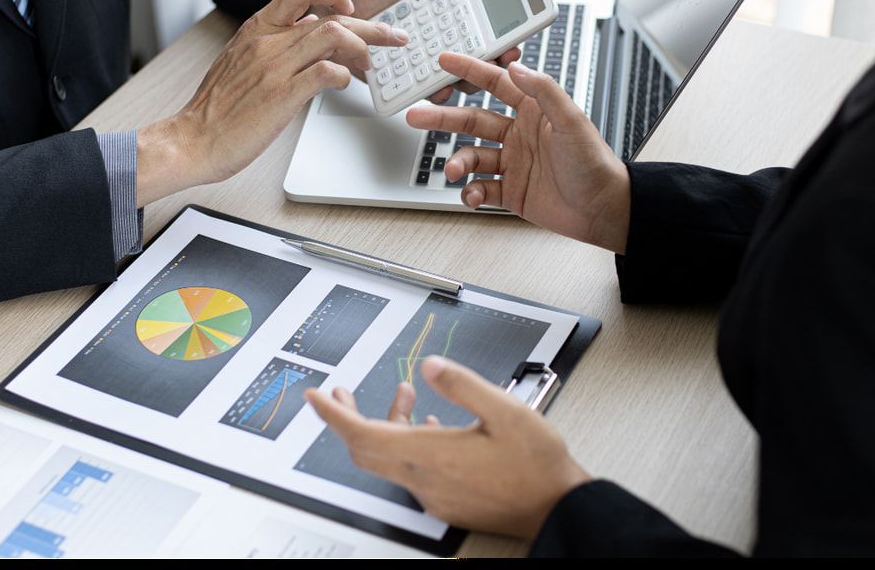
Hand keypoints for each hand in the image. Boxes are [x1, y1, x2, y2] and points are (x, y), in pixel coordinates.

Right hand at [135, 0, 407, 204]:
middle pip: (330, 15)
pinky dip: (344, 76)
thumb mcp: (241, 62)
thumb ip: (271, 47)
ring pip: (333, 36)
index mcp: (256, 28)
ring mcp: (274, 66)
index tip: (353, 7)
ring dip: (363, 47)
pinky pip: (326, 73)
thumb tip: (305, 44)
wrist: (192, 140)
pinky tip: (345, 84)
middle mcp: (267, 40)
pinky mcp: (281, 95)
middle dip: (370, 23)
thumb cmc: (217, 109)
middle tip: (394, 35)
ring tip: (374, 63)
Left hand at [305, 356, 591, 538]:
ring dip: (387, 425)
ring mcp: (434, 494)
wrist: (558, 508)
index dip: (333, 415)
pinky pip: (411, 472)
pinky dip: (408, 444)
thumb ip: (462, 384)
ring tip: (404, 395)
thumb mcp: (506, 410)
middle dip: (348, 418)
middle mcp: (425, 478)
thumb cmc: (538, 465)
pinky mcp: (446, 502)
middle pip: (367, 449)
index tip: (315, 398)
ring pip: (390, 458)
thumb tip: (430, 366)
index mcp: (432, 454)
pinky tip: (430, 426)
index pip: (363, 434)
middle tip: (340, 395)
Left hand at [333, 0, 520, 102]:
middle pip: (481, 60)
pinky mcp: (405, 81)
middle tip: (501, 58)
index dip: (507, 37)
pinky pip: (425, 91)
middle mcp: (444, 43)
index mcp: (453, 15)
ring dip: (468, 80)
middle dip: (496, 63)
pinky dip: (434, 92)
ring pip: (459, 80)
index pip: (488, 29)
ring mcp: (425, 65)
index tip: (515, 38)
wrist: (335, 10)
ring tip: (469, 74)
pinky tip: (437, 86)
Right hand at [405, 53, 632, 253]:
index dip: (470, 71)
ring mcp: (513, 163)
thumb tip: (516, 67)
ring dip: (458, 162)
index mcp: (533, 111)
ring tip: (453, 170)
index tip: (444, 60)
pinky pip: (482, 188)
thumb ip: (543, 90)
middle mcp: (519, 134)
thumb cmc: (594, 164)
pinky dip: (472, 192)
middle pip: (472, 120)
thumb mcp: (571, 120)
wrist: (603, 209)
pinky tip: (472, 194)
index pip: (496, 84)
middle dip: (443, 118)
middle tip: (417, 115)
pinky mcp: (511, 192)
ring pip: (472, 156)